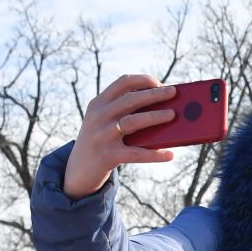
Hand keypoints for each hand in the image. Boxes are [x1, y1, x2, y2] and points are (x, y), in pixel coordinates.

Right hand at [62, 73, 179, 198]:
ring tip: (173, 115)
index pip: (122, 83)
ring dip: (155, 117)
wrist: (78, 170)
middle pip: (131, 100)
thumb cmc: (101, 143)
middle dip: (154, 95)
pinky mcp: (108, 156)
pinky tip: (170, 154)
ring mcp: (102, 136)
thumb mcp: (104, 122)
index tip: (159, 83)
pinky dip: (154, 154)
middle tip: (174, 92)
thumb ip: (125, 113)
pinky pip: (136, 154)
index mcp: (98, 103)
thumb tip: (163, 110)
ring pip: (133, 122)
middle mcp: (98, 116)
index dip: (143, 80)